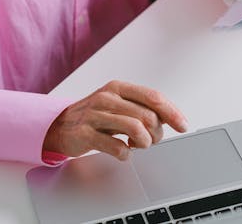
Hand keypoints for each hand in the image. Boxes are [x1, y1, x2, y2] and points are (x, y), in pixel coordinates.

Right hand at [43, 80, 187, 160]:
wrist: (59, 125)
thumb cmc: (95, 115)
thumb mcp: (117, 104)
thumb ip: (141, 107)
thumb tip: (171, 116)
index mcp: (117, 87)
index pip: (153, 97)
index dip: (172, 112)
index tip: (182, 125)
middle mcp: (106, 97)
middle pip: (147, 115)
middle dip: (156, 133)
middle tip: (151, 140)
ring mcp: (94, 115)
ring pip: (135, 129)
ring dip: (144, 143)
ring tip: (138, 145)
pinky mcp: (85, 134)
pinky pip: (116, 146)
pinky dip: (125, 153)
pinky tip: (123, 152)